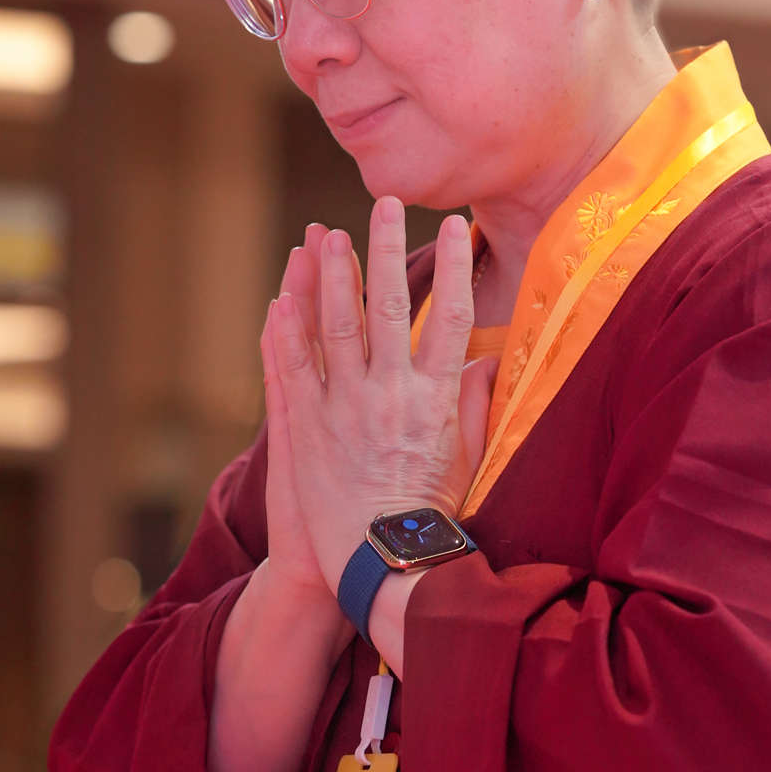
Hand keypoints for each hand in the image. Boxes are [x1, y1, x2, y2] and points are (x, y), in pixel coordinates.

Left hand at [266, 199, 498, 595]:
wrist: (386, 566)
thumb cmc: (433, 517)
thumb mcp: (468, 458)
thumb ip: (476, 404)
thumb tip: (489, 361)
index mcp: (437, 399)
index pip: (450, 317)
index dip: (453, 268)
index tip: (456, 228)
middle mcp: (392, 395)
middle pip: (390, 306)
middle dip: (387, 248)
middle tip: (385, 204)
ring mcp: (346, 409)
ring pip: (337, 326)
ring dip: (333, 276)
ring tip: (327, 235)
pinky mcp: (308, 430)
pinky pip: (294, 369)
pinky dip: (286, 332)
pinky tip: (281, 298)